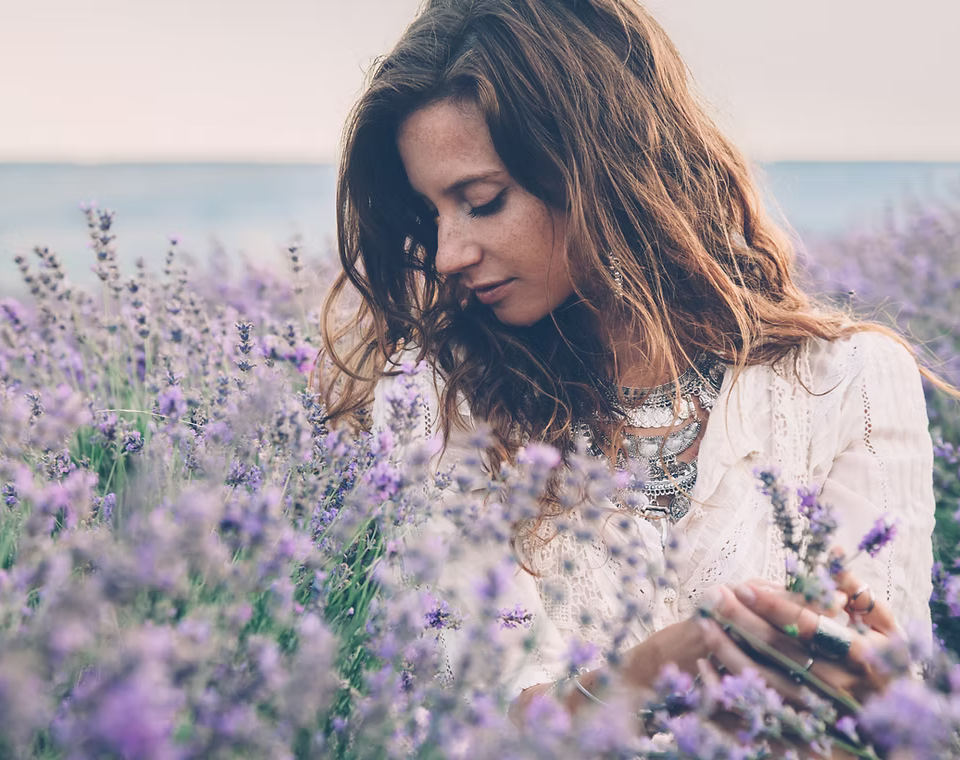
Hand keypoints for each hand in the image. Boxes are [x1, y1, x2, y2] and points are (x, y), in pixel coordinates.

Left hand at [698, 579, 892, 705]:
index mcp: (860, 654)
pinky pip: (758, 702)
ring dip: (729, 648)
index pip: (809, 627)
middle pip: (780, 649)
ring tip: (702, 622)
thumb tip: (834, 553)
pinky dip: (730, 683)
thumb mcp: (885, 624)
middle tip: (714, 595)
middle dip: (742, 620)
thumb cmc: (888, 657)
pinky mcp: (799, 719)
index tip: (744, 587)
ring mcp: (816, 705)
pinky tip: (704, 664)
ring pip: (764, 677)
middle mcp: (836, 682)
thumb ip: (859, 590)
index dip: (774, 606)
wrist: (892, 710)